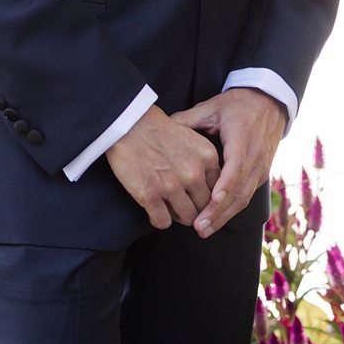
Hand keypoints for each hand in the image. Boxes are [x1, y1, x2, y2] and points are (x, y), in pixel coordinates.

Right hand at [103, 104, 221, 229]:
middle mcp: (193, 172)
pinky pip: (162, 222)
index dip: (205, 196)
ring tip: (166, 207)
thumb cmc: (154, 126)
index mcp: (207, 156)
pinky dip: (158, 220)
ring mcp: (172, 185)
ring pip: (187, 218)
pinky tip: (152, 211)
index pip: (218, 190)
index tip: (194, 196)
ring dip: (176, 215)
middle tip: (180, 205)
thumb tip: (204, 181)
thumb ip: (201, 159)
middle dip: (194, 209)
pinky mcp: (150, 195)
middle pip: (204, 207)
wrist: (126, 122)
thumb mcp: (189, 135)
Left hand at [169, 86, 285, 238]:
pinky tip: (217, 220)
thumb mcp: (212, 106)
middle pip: (239, 192)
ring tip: (205, 230)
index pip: (235, 169)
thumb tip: (164, 126)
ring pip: (244, 199)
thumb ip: (189, 119)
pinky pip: (247, 196)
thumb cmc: (238, 105)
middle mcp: (255, 158)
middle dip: (219, 212)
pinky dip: (232, 210)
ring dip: (225, 216)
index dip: (224, 187)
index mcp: (242, 140)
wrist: (269, 103)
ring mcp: (260, 169)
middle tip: (199, 227)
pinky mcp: (261, 175)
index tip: (211, 202)